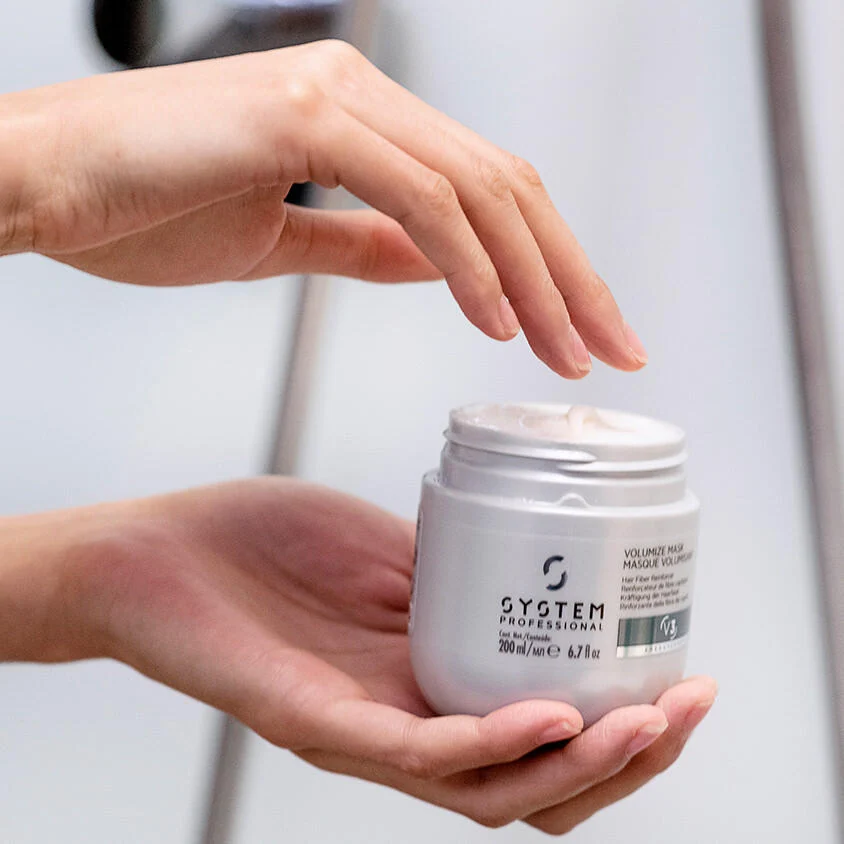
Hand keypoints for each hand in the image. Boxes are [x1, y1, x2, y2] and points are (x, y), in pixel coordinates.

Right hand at [0, 41, 646, 377]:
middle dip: (569, 275)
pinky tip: (495, 323)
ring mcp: (335, 96)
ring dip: (533, 279)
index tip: (583, 326)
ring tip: (563, 352)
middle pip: (507, 185)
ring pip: (478, 189)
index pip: (488, 189)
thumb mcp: (279, 240)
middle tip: (609, 346)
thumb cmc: (136, 208)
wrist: (41, 185)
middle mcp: (361, 93)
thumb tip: (437, 265)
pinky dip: (467, 265)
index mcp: (360, 117)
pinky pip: (416, 197)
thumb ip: (366, 243)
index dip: (548, 261)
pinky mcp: (301, 118)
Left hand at [6, 478, 715, 830]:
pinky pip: (417, 752)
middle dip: (626, 754)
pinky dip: (491, 742)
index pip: (539, 733)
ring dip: (579, 763)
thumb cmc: (260, 546)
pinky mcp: (316, 721)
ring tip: (643, 720)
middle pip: (535, 781)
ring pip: (492, 789)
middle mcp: (405, 725)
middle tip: (683, 705)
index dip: (619, 720)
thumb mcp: (381, 549)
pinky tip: (545, 716)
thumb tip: (525, 559)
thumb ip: (447, 570)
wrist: (156, 553)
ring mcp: (363, 733)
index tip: (679, 673)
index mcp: (425, 682)